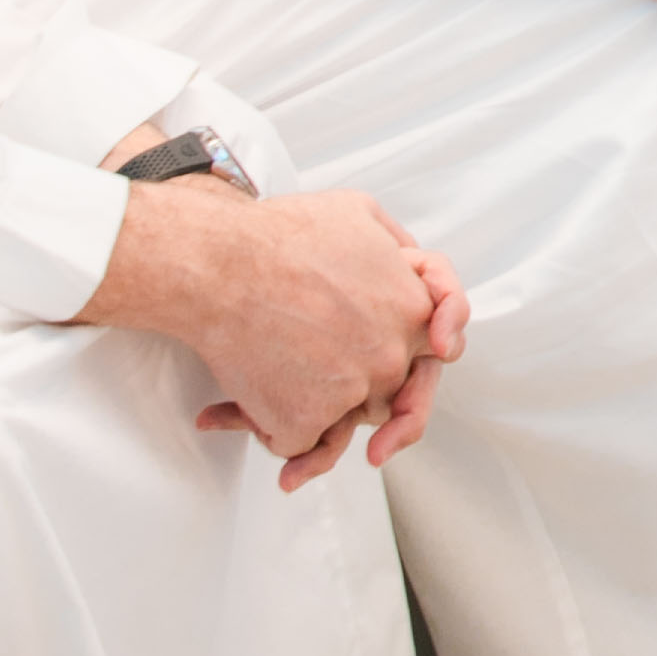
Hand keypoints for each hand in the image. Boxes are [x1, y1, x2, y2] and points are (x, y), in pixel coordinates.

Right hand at [80, 182, 463, 488]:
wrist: (218, 268)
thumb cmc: (279, 236)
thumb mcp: (358, 213)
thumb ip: (395, 245)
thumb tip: (408, 265)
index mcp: (411, 310)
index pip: (437, 348)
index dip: (424, 356)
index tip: (409, 373)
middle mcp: (388, 358)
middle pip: (392, 390)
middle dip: (365, 389)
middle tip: (341, 399)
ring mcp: (350, 394)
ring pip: (347, 421)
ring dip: (317, 414)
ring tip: (272, 398)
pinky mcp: (306, 422)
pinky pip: (301, 441)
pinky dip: (270, 427)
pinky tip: (227, 415)